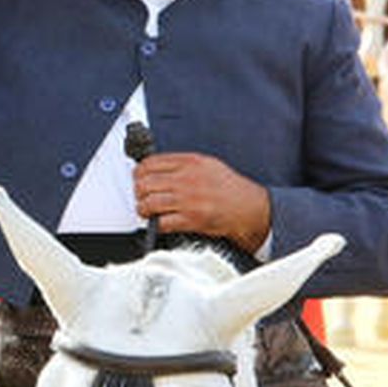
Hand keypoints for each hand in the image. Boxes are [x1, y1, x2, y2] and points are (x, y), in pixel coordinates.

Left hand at [133, 153, 271, 252]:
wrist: (248, 207)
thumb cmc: (229, 188)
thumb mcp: (207, 164)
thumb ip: (182, 165)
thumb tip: (156, 169)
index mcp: (190, 162)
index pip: (149, 163)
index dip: (139, 173)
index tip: (140, 178)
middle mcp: (187, 179)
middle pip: (145, 183)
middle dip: (139, 192)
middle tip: (142, 196)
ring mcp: (189, 200)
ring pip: (149, 203)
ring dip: (144, 209)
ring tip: (148, 211)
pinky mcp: (192, 220)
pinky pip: (162, 222)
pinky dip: (156, 224)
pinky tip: (160, 222)